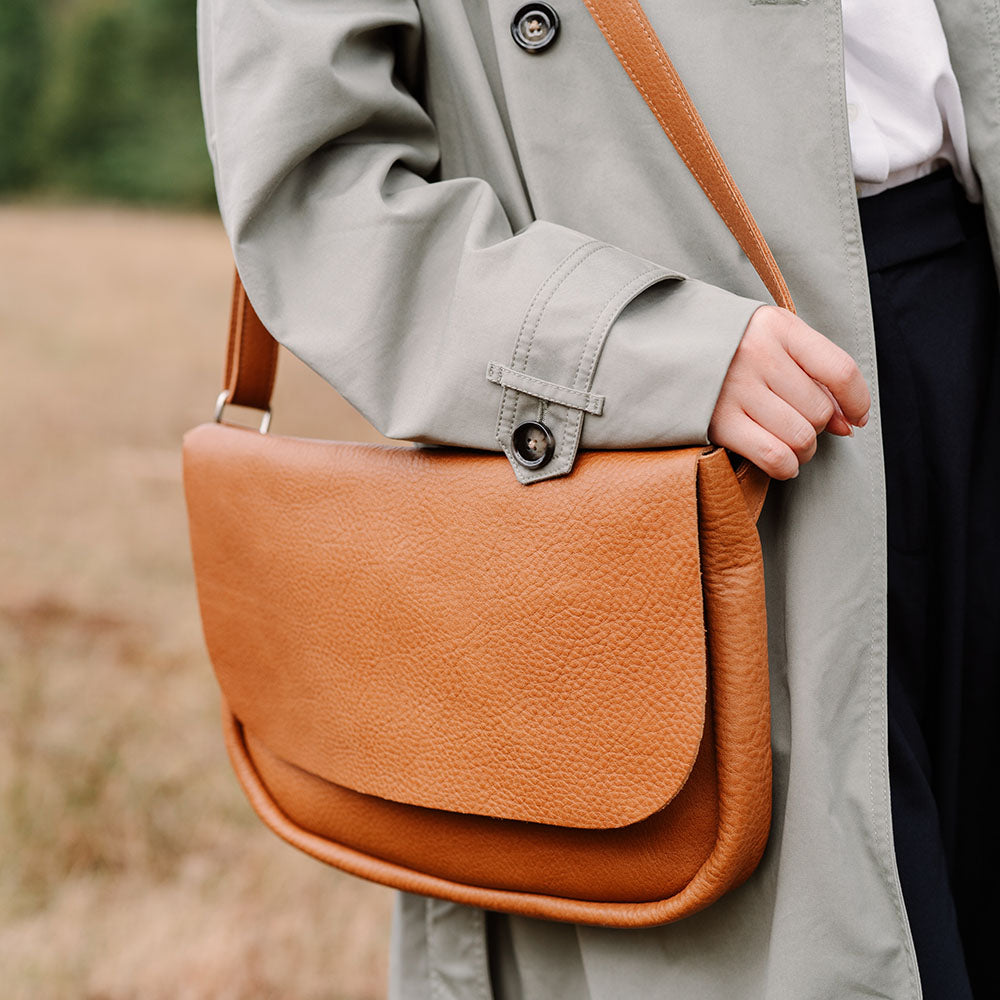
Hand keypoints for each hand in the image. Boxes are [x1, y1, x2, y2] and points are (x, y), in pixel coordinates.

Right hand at [708, 305, 870, 479]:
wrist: (658, 347)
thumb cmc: (724, 346)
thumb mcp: (769, 337)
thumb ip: (811, 369)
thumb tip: (849, 423)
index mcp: (777, 327)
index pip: (840, 370)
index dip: (857, 402)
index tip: (856, 419)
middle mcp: (758, 355)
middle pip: (820, 410)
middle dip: (820, 427)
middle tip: (802, 425)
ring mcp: (736, 389)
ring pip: (801, 436)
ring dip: (804, 450)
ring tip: (791, 444)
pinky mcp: (718, 421)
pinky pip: (773, 455)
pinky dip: (786, 466)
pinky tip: (782, 462)